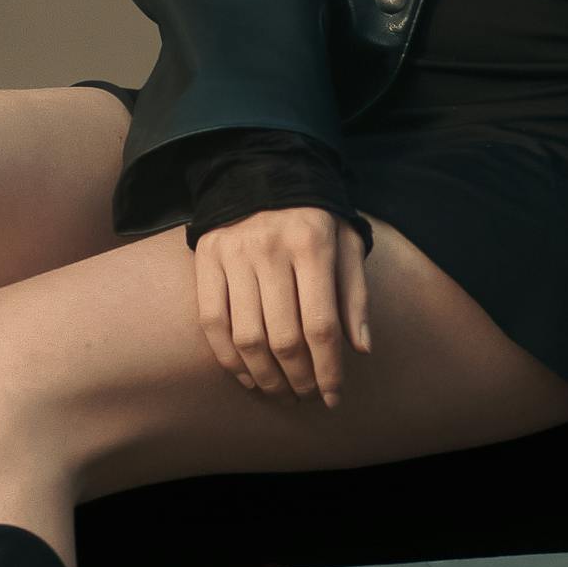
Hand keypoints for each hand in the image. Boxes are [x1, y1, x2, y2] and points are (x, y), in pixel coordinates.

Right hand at [193, 204, 372, 407]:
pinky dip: (229, 358)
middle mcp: (270, 250)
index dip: (328, 370)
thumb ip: (355, 295)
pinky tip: (248, 376)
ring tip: (281, 393)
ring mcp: (234, 254)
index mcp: (313, 245)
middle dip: (299, 379)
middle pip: (283, 338)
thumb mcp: (348, 243)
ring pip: (246, 337)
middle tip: (307, 397)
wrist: (262, 169)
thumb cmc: (315, 216)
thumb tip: (361, 349)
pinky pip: (212, 322)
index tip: (335, 397)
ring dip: (265, 377)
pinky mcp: (206, 258)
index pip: (321, 326)